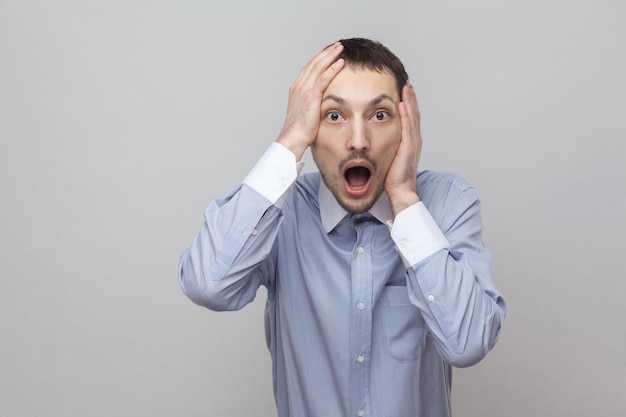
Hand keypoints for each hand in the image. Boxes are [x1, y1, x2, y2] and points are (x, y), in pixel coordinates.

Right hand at [276, 42, 344, 160]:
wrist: (293, 138)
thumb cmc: (300, 131)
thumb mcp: (305, 114)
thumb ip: (312, 105)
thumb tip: (321, 105)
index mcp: (296, 90)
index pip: (308, 69)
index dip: (319, 59)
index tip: (329, 53)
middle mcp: (298, 87)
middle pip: (313, 64)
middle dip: (326, 53)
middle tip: (337, 45)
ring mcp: (304, 91)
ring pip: (318, 67)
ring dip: (330, 56)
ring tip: (341, 48)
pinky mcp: (311, 97)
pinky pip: (323, 79)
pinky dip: (332, 69)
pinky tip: (340, 62)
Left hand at [385, 82, 422, 216]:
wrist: (401, 192)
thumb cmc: (392, 179)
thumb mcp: (388, 158)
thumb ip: (385, 148)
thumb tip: (374, 142)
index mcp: (409, 142)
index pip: (409, 118)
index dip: (407, 103)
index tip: (403, 90)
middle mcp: (414, 140)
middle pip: (413, 113)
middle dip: (410, 97)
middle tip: (406, 81)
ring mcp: (413, 142)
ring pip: (413, 116)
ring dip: (409, 100)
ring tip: (406, 86)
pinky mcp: (409, 147)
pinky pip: (408, 126)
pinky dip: (406, 113)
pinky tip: (403, 103)